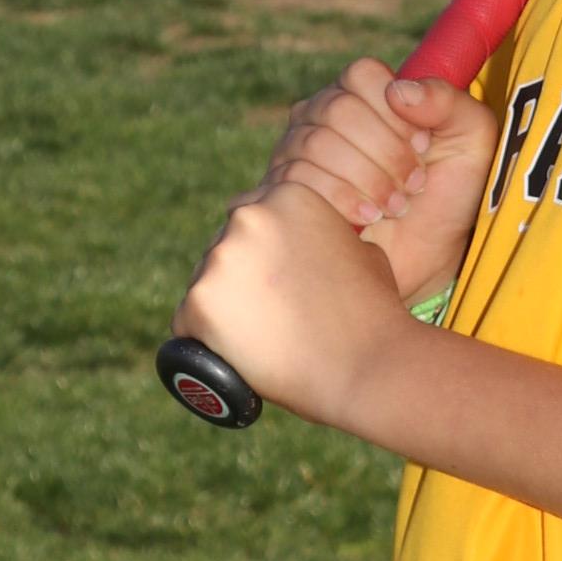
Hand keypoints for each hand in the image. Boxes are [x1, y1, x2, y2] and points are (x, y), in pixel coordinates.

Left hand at [173, 171, 411, 434]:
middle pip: (224, 247)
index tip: (268, 277)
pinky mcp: (199, 302)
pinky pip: (188, 323)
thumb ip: (324, 237)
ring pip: (206, 284)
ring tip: (260, 339)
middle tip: (264, 314)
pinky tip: (236, 355)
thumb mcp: (359, 250)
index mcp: (288, 196)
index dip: (260, 250)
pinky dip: (205, 340)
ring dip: (222, 308)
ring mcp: (219, 258)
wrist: (368, 364)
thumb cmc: (374, 314)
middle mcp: (247, 217)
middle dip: (238, 276)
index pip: (252, 215)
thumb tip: (306, 247)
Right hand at [263, 60, 496, 307]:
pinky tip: (367, 220)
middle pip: (338, 110)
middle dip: (385, 152)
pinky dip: (340, 200)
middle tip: (413, 184)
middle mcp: (323, 114)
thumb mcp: (472, 142)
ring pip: (315, 144)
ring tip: (396, 206)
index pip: (362, 74)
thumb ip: (449, 103)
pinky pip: (295, 180)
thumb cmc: (450, 196)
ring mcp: (296, 150)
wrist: (427, 260)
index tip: (423, 146)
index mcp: (366, 94)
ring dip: (367, 180)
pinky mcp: (283, 190)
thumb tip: (400, 90)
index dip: (395, 111)